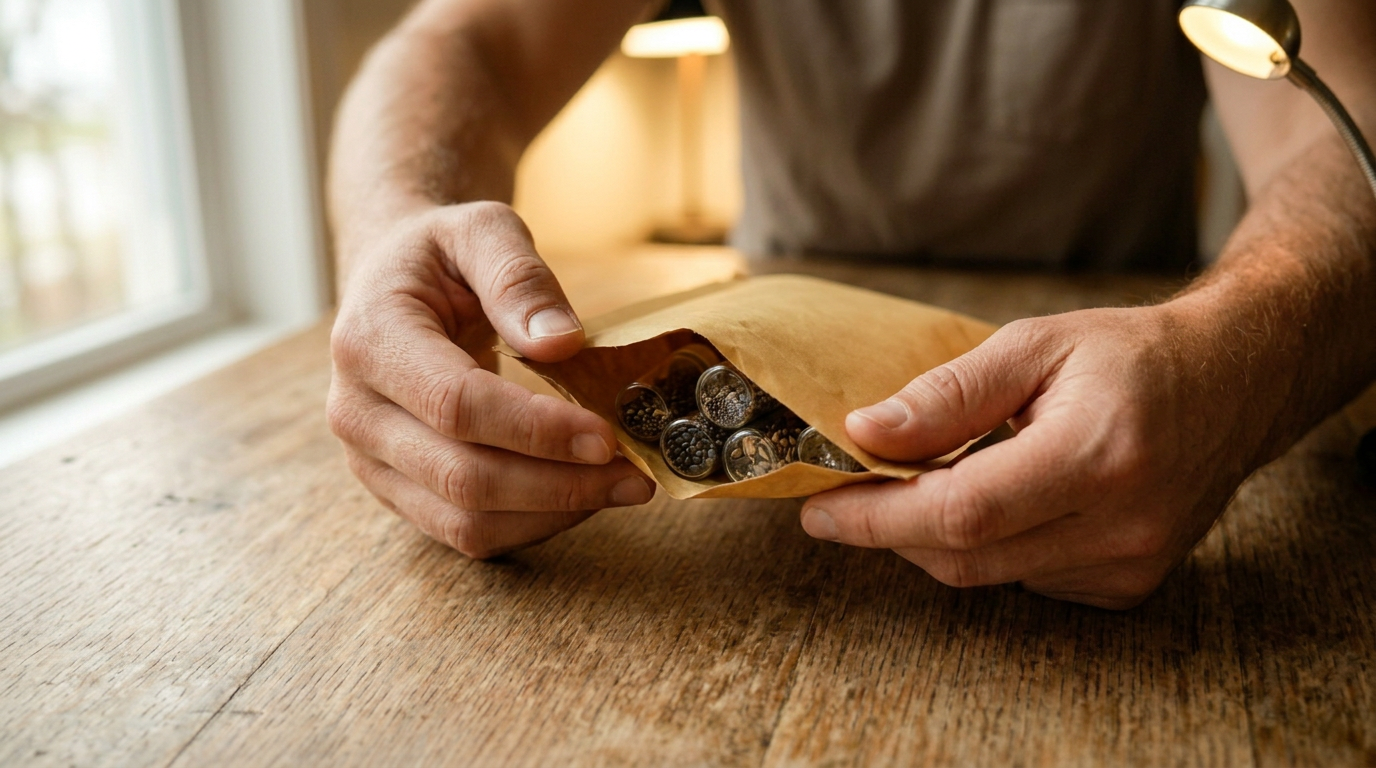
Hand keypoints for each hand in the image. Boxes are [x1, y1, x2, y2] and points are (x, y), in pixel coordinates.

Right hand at [327, 202, 653, 557]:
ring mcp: (371, 460)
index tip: (607, 436)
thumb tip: (561, 342)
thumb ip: (519, 278)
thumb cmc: (439, 255)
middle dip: (560, 485)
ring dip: (553, 514)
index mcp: (370, 340)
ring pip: (466, 522)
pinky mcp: (397, 490)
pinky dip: (533, 524)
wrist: (389, 281)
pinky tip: (582, 496)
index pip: (457, 405)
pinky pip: (466, 532)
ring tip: (622, 487)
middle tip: (636, 474)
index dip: (536, 430)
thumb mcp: (480, 230)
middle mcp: (356, 412)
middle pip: (464, 477)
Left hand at [801, 303, 1258, 608]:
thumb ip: (949, 393)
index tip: (819, 508)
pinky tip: (995, 500)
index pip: (962, 511)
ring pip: (989, 574)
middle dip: (891, 530)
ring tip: (919, 484)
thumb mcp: (1036, 344)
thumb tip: (867, 431)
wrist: (1233, 382)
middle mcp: (1120, 523)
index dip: (878, 517)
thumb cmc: (1131, 354)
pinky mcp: (1127, 585)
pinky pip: (1025, 580)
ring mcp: (1129, 563)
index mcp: (1097, 453)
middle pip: (967, 556)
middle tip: (846, 495)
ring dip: (935, 536)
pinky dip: (988, 546)